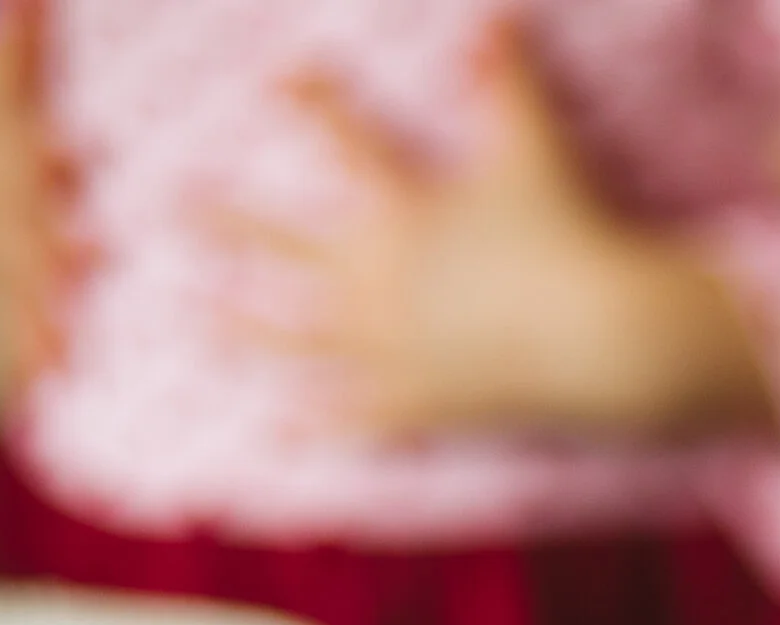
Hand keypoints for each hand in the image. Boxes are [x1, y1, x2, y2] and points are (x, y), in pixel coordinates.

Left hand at [215, 23, 768, 438]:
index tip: (281, 78)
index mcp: (399, 214)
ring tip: (196, 323)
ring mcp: (387, 349)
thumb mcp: (536, 151)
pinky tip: (276, 427)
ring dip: (240, 329)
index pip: (345, 142)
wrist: (601, 337)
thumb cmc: (566, 237)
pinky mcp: (414, 403)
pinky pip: (350, 416)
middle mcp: (372, 282)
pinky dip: (312, 423)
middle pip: (284, 245)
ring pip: (295, 338)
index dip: (313, 102)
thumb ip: (510, 82)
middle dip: (228, 222)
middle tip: (178, 207)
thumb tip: (502, 11)